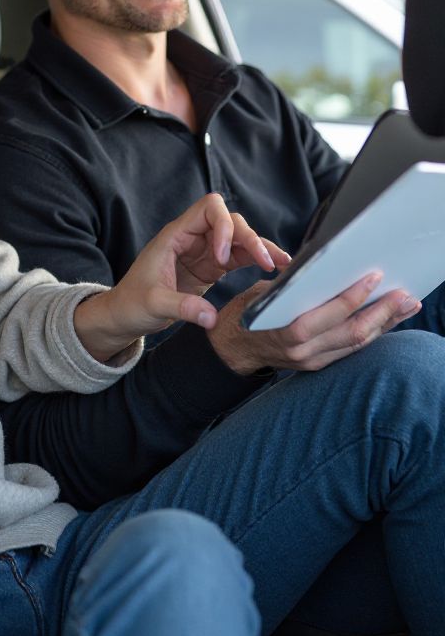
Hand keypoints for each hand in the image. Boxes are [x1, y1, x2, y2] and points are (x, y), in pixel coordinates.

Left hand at [74, 193, 288, 361]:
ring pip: (238, 237)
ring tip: (282, 263)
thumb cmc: (132, 304)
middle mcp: (192, 238)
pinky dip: (256, 259)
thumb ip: (182, 307)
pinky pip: (239, 256)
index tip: (222, 258)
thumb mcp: (153, 305)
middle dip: (248, 237)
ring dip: (259, 247)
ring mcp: (203, 252)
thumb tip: (211, 316)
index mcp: (175, 236)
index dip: (223, 226)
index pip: (207, 209)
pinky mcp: (212, 267)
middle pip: (229, 221)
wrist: (125, 315)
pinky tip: (275, 267)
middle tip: (265, 263)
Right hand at [209, 273, 422, 374]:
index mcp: (288, 330)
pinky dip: (370, 334)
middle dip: (383, 312)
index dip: (356, 295)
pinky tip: (384, 321)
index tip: (375, 277)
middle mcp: (303, 350)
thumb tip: (324, 270)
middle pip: (353, 332)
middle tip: (406, 296)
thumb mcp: (262, 294)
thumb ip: (293, 288)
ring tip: (405, 307)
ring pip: (357, 343)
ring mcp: (311, 360)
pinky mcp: (316, 365)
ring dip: (384, 324)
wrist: (229, 350)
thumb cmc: (242, 315)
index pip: (332, 313)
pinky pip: (350, 350)